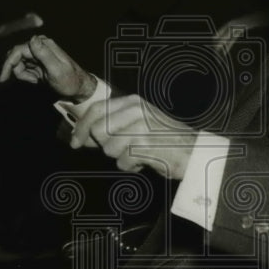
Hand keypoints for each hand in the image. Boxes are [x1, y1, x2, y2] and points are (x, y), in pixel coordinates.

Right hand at [0, 34, 96, 100]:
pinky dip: (26, 76)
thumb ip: (44, 54)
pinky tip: (37, 80)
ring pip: (18, 62)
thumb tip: (33, 38)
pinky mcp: (37, 62)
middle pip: (16, 56)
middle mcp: (40, 46)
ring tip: (36, 81)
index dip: (8, 63)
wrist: (77, 88)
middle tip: (28, 81)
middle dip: (16, 70)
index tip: (3, 78)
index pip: (18, 50)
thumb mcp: (56, 69)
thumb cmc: (69, 81)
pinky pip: (24, 67)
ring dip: (23, 74)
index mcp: (44, 45)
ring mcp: (38, 53)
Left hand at [70, 94, 196, 179]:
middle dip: (105, 146)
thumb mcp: (139, 121)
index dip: (81, 128)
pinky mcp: (145, 146)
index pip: (95, 110)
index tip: (74, 142)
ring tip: (139, 154)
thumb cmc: (164, 139)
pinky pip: (122, 162)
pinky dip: (131, 167)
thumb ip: (114, 123)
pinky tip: (146, 161)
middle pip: (98, 131)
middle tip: (122, 151)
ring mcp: (140, 128)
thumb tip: (83, 135)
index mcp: (132, 102)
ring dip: (121, 157)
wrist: (194, 151)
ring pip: (109, 149)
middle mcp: (135, 111)